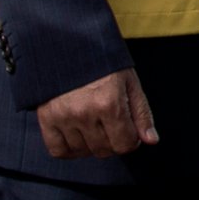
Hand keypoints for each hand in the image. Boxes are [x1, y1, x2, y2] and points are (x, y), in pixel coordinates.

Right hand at [36, 68, 156, 159]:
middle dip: (113, 142)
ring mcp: (63, 117)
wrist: (70, 47)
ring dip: (92, 145)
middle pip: (104, 150)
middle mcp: (85, 112)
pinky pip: (58, 151)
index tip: (129, 130)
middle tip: (112, 125)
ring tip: (94, 124)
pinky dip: (69, 149)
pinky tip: (78, 136)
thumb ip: (141, 113)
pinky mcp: (46, 119)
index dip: (132, 140)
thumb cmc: (105, 65)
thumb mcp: (129, 82)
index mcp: (110, 102)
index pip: (125, 144)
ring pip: (83, 152)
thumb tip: (151, 141)